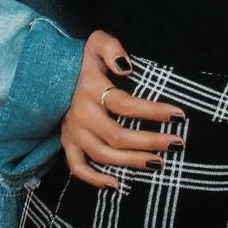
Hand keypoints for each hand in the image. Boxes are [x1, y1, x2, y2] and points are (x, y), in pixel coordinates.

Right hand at [60, 30, 185, 189]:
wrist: (49, 70)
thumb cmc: (83, 58)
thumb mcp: (96, 42)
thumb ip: (112, 48)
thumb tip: (127, 66)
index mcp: (92, 90)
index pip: (126, 104)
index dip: (153, 111)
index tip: (178, 115)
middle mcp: (82, 115)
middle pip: (118, 136)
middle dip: (150, 142)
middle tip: (176, 144)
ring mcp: (73, 132)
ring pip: (103, 155)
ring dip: (132, 163)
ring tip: (159, 163)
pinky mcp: (67, 143)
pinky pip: (77, 168)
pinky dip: (94, 180)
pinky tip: (117, 185)